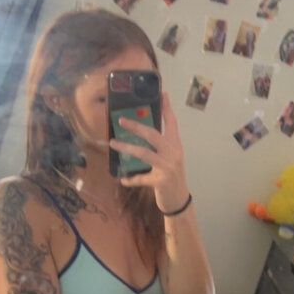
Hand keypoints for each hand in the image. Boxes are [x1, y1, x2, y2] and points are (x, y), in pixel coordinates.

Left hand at [109, 92, 189, 212]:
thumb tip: (141, 133)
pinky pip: (141, 178)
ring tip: (113, 143)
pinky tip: (123, 179)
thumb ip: (161, 147)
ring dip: (126, 147)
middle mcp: (173, 154)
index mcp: (176, 146)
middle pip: (153, 135)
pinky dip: (130, 179)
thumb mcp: (170, 159)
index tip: (162, 93)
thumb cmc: (173, 177)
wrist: (180, 200)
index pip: (172, 123)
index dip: (167, 108)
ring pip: (144, 153)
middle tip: (121, 120)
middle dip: (136, 126)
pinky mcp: (160, 181)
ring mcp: (167, 167)